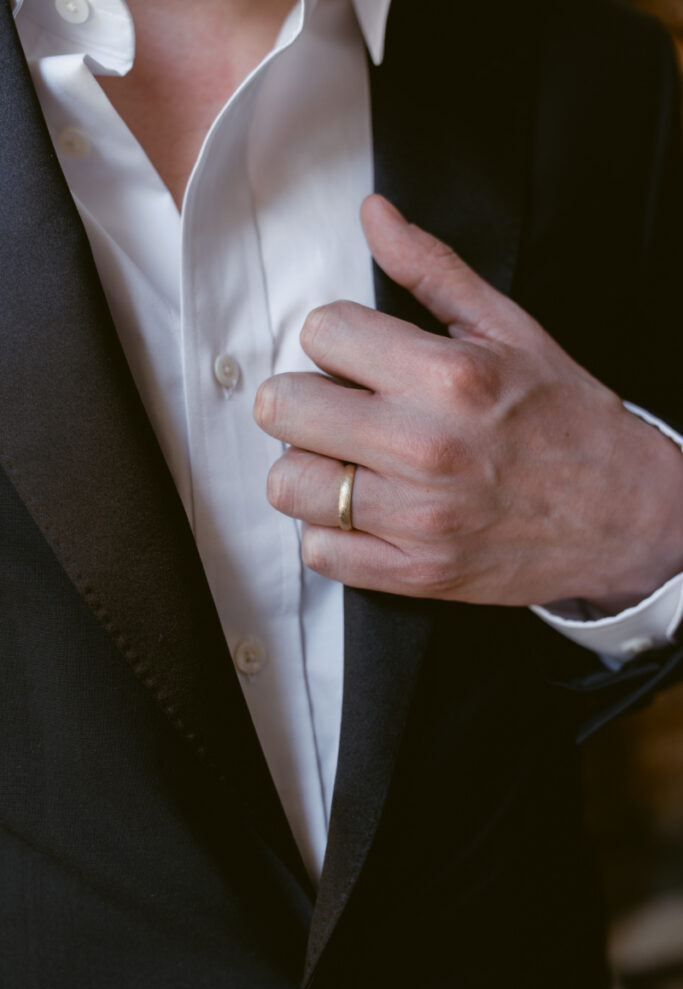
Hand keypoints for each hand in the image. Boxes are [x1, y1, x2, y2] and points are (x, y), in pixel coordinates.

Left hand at [253, 195, 682, 608]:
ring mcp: (417, 516)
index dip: (332, 338)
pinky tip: (362, 512)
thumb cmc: (567, 422)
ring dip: (307, 468)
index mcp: (448, 375)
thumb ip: (433, 269)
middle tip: (335, 409)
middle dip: (303, 400)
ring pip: (288, 483)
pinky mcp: (415, 571)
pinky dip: (331, 532)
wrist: (624, 516)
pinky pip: (320, 551)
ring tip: (345, 463)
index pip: (320, 331)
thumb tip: (374, 215)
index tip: (353, 357)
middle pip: (285, 407)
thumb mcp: (510, 330)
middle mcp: (425, 446)